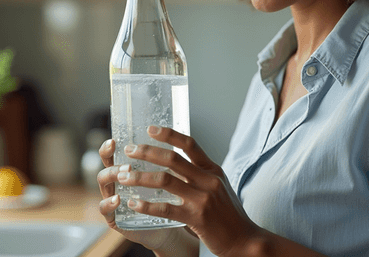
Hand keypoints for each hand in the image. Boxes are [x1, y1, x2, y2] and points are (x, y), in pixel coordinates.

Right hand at [97, 138, 184, 251]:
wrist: (174, 227)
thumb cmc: (171, 198)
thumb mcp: (172, 175)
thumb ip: (170, 159)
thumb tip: (179, 132)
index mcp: (129, 168)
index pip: (114, 153)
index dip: (109, 146)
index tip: (114, 140)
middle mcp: (119, 181)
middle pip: (106, 165)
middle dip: (111, 159)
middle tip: (126, 160)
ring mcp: (115, 199)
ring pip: (104, 183)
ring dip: (113, 175)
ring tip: (125, 174)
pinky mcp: (115, 218)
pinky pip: (105, 210)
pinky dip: (109, 203)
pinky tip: (119, 199)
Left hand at [116, 126, 261, 256]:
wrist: (245, 239)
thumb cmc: (230, 214)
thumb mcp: (219, 186)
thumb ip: (201, 174)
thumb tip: (178, 163)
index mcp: (213, 170)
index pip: (189, 144)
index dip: (168, 134)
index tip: (150, 129)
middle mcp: (208, 180)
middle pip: (172, 158)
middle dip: (147, 152)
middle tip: (129, 150)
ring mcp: (202, 199)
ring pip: (164, 180)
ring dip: (140, 177)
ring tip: (123, 176)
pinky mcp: (196, 218)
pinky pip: (165, 208)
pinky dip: (146, 205)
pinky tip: (133, 203)